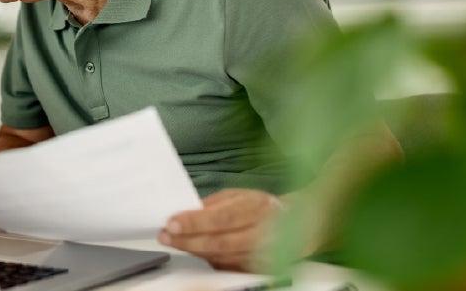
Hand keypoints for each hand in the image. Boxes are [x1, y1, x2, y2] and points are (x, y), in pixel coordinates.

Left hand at [157, 189, 283, 270]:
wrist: (299, 226)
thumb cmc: (262, 208)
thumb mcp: (239, 196)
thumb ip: (214, 204)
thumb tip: (185, 211)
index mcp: (257, 208)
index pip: (222, 217)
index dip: (195, 222)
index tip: (172, 222)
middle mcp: (263, 232)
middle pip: (220, 242)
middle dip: (188, 239)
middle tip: (166, 235)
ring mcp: (262, 255)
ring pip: (222, 257)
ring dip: (194, 250)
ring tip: (174, 241)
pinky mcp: (259, 269)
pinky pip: (228, 267)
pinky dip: (208, 259)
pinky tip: (194, 250)